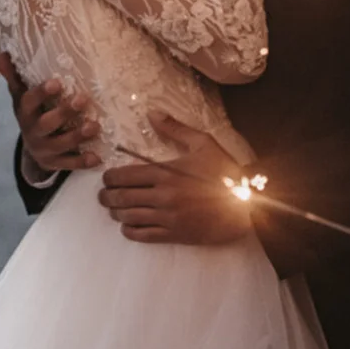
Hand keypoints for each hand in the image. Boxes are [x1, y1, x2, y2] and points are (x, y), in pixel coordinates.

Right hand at [0, 54, 100, 174]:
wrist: (32, 149)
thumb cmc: (32, 114)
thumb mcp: (22, 96)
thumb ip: (15, 76)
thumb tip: (2, 53)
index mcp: (25, 113)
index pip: (29, 101)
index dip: (42, 93)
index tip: (57, 82)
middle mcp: (33, 132)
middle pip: (46, 124)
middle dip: (64, 113)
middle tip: (82, 99)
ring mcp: (44, 149)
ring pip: (60, 145)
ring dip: (77, 136)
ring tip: (94, 126)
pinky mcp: (55, 163)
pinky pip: (69, 164)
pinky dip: (82, 161)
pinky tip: (96, 157)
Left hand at [98, 112, 250, 244]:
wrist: (247, 205)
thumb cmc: (224, 172)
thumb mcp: (203, 144)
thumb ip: (175, 129)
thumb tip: (151, 113)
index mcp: (166, 173)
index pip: (125, 176)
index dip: (109, 178)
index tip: (106, 178)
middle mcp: (163, 196)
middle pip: (121, 198)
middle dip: (106, 196)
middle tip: (102, 195)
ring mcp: (168, 217)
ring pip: (128, 217)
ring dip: (115, 213)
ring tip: (113, 208)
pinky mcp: (175, 234)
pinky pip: (143, 235)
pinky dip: (129, 230)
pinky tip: (127, 225)